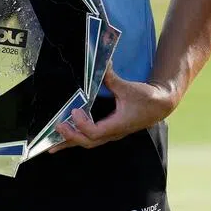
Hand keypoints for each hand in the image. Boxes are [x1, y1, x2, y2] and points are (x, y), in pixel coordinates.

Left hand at [50, 66, 173, 151]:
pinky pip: (90, 139)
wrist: (159, 106)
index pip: (96, 131)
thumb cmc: (146, 98)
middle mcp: (112, 133)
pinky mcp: (108, 131)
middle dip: (71, 136)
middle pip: (88, 141)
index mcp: (118, 125)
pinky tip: (64, 140)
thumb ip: (112, 78)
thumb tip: (102, 63)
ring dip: (69, 143)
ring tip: (51, 146)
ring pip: (87, 143)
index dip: (83, 124)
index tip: (74, 111)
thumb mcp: (129, 87)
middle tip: (57, 127)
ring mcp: (110, 134)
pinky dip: (76, 139)